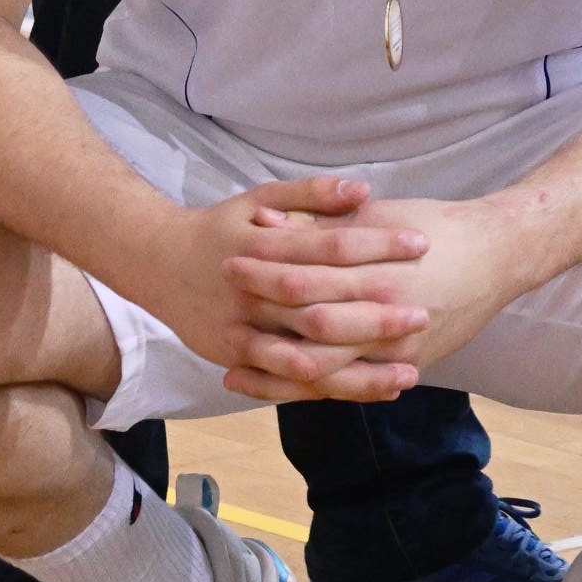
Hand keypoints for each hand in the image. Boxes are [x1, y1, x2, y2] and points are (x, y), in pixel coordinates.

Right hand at [147, 175, 434, 404]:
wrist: (158, 263)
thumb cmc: (221, 228)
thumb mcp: (261, 196)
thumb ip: (312, 193)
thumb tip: (363, 190)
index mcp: (264, 246)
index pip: (329, 246)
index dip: (375, 245)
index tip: (420, 244)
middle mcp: (253, 294)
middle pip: (320, 308)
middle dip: (373, 315)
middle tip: (423, 313)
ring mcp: (243, 332)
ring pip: (306, 359)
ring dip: (358, 370)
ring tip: (408, 371)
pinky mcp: (237, 359)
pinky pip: (287, 382)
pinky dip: (329, 390)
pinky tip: (371, 391)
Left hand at [221, 188, 525, 393]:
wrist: (497, 256)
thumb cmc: (436, 227)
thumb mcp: (379, 215)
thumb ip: (325, 221)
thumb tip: (269, 220)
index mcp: (375, 268)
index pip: (306, 275)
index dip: (264, 272)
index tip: (230, 262)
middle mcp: (384, 313)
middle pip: (308, 325)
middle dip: (262, 321)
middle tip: (224, 314)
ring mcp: (395, 346)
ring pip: (324, 368)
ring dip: (275, 367)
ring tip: (234, 362)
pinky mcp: (405, 364)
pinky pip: (349, 386)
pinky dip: (311, 389)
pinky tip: (279, 386)